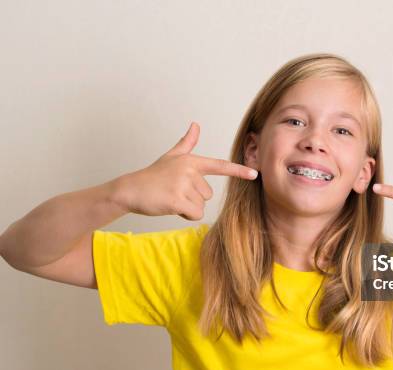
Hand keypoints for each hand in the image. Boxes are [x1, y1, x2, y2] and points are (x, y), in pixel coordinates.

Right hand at [112, 122, 257, 220]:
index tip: (254, 174)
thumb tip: (195, 124)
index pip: (220, 166)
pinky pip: (195, 214)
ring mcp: (183, 184)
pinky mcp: (177, 199)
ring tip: (170, 198)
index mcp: (192, 161)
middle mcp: (190, 170)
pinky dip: (184, 215)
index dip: (238, 170)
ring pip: (201, 205)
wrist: (130, 190)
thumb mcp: (171, 157)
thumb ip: (186, 143)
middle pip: (208, 194)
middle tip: (174, 192)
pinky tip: (170, 207)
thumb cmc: (153, 176)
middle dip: (193, 198)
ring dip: (187, 207)